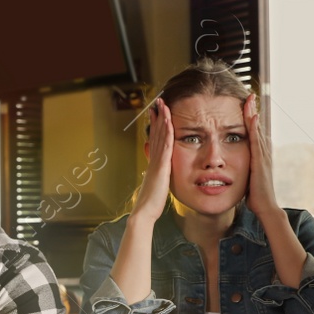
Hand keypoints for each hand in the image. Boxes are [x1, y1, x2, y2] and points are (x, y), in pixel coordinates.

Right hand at [132, 98, 173, 222]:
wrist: (144, 212)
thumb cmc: (150, 203)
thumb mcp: (155, 186)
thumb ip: (157, 175)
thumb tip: (156, 172)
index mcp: (153, 163)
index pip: (155, 139)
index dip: (156, 125)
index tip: (156, 112)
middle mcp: (154, 159)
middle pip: (156, 133)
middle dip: (158, 116)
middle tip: (158, 101)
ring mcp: (157, 162)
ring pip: (160, 136)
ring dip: (162, 119)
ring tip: (162, 105)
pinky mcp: (161, 166)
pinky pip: (166, 146)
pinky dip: (167, 132)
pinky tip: (169, 122)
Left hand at [242, 93, 281, 217]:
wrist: (265, 207)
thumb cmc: (255, 195)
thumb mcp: (248, 178)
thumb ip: (243, 169)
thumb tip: (234, 166)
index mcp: (259, 156)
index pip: (254, 133)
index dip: (250, 119)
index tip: (246, 105)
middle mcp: (263, 153)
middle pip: (257, 127)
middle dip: (253, 111)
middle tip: (250, 95)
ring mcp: (263, 156)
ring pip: (257, 130)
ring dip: (254, 114)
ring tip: (250, 99)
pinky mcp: (259, 161)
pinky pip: (256, 140)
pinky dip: (255, 127)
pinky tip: (252, 116)